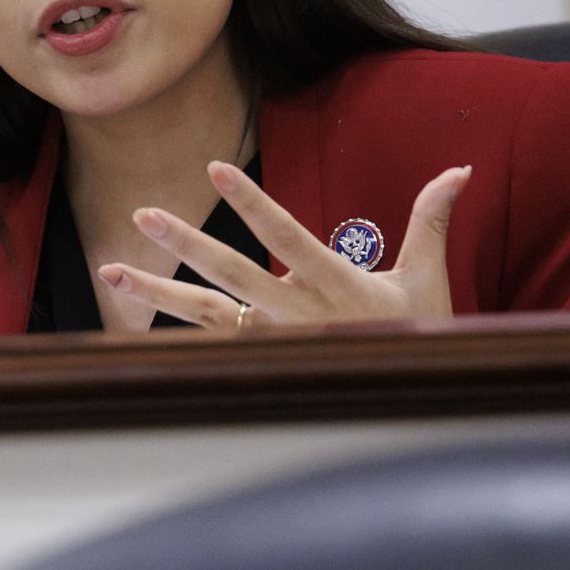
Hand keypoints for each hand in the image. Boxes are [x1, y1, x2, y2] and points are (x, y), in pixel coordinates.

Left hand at [98, 161, 471, 330]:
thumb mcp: (427, 278)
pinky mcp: (259, 356)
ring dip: (155, 292)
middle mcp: (297, 315)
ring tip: (109, 273)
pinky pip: (206, 339)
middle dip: (185, 244)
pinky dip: (168, 325)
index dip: (252, 203)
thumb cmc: (417, 332)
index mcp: (337, 287)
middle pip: (231, 274)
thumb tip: (459, 171)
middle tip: (143, 215)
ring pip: (205, 314)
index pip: (285, 236)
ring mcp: (273, 340)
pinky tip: (131, 306)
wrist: (409, 399)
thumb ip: (430, 220)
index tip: (216, 169)